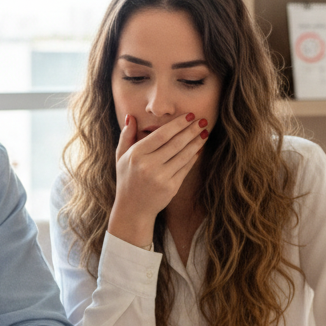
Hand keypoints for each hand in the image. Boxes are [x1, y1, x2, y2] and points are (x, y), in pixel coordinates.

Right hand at [108, 112, 206, 246]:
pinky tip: (199, 148)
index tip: (189, 116)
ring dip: (196, 142)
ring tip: (204, 132)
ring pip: (184, 155)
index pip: (161, 135)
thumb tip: (130, 116)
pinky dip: (193, 156)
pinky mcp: (171, 187)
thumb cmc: (127, 180)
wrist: (133, 209)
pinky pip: (186, 168)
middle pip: (175, 143)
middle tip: (202, 120)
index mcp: (136, 155)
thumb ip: (126, 136)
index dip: (177, 124)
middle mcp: (148, 166)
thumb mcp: (121, 157)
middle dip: (191, 130)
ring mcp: (161, 177)